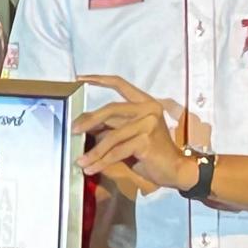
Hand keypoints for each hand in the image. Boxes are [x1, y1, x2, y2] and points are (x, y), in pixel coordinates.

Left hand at [78, 76, 196, 191]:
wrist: (174, 170)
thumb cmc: (149, 153)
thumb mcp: (129, 134)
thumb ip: (112, 126)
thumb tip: (82, 124)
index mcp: (145, 103)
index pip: (120, 84)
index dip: (99, 79)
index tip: (80, 78)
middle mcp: (148, 109)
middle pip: (111, 109)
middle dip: (89, 120)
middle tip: (73, 130)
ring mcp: (149, 124)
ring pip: (112, 136)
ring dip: (94, 151)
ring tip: (80, 161)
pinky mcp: (146, 141)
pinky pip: (117, 151)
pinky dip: (102, 161)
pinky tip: (91, 168)